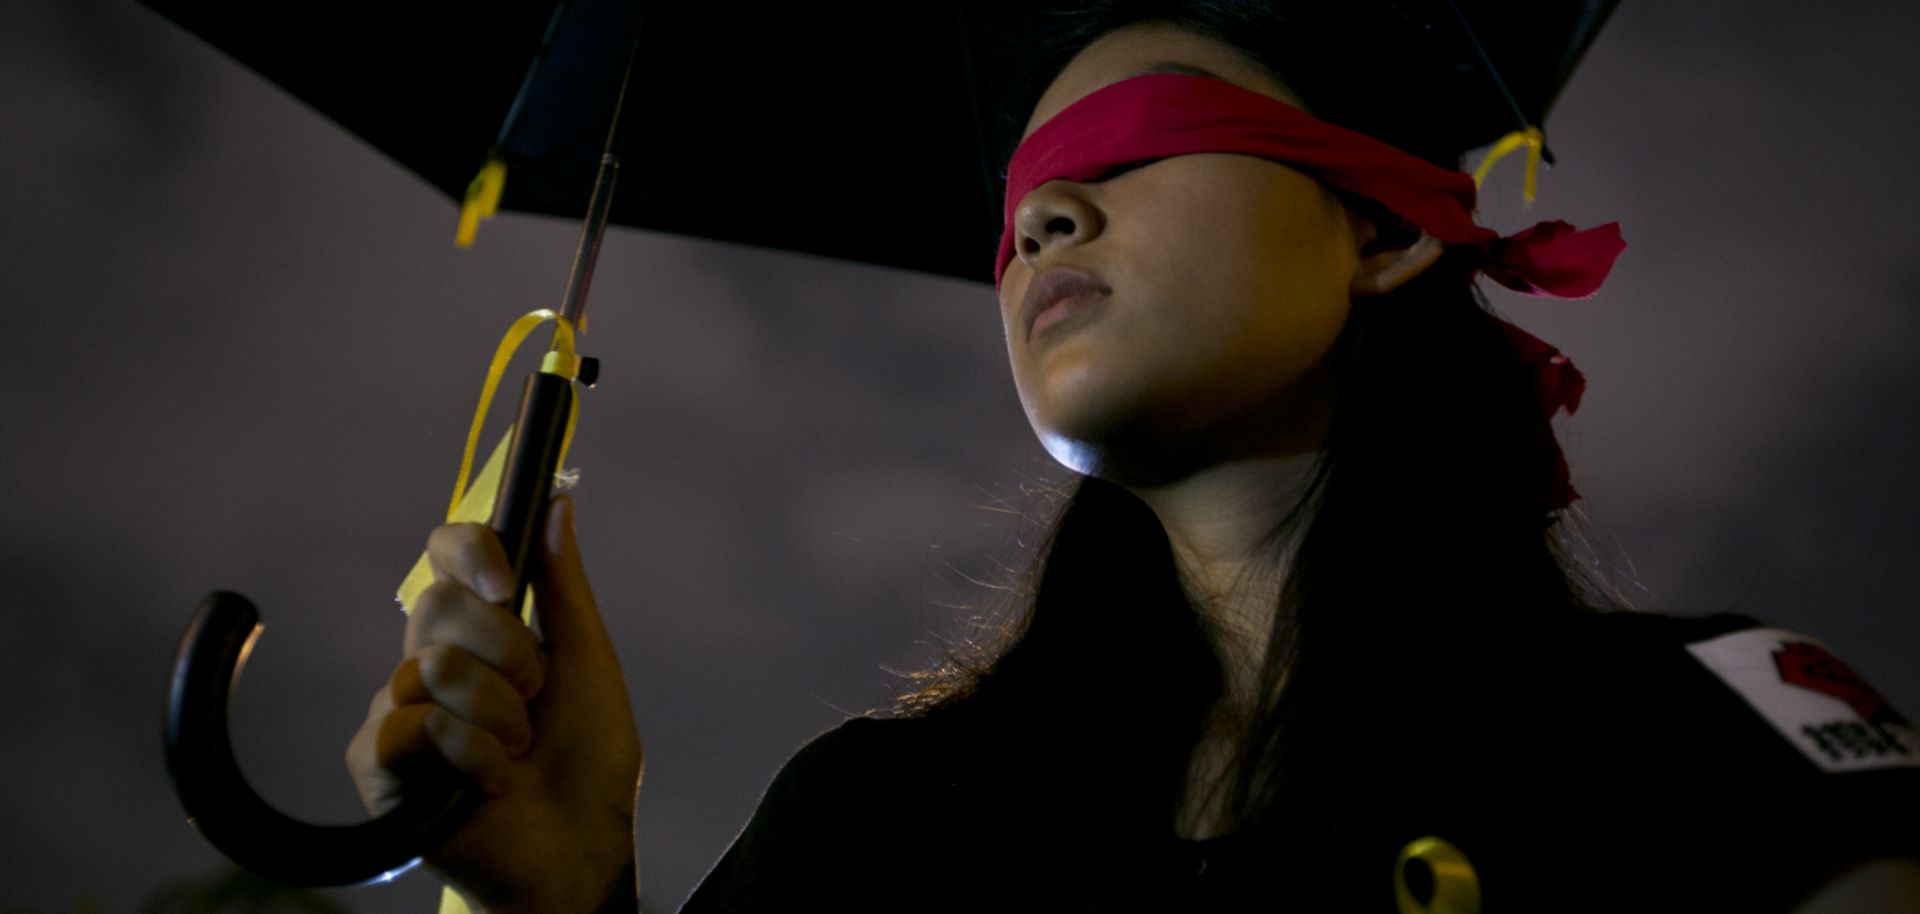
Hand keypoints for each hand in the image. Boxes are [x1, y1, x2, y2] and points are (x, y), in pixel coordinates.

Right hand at [346, 496, 641, 912]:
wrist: (581, 843)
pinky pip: (413, 725)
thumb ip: (564, 585)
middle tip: (536, 696)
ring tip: (519, 750)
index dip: (467, 550)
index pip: (443, 556)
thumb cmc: (587, 760)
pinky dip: (471, 754)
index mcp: (477, 630)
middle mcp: (428, 662)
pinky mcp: (379, 765)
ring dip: (500, 713)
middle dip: (508, 650)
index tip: (509, 581)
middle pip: (436, 604)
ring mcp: (398, 712)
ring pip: (434, 667)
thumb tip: (559, 501)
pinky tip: (490, 782)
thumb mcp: (586, 659)